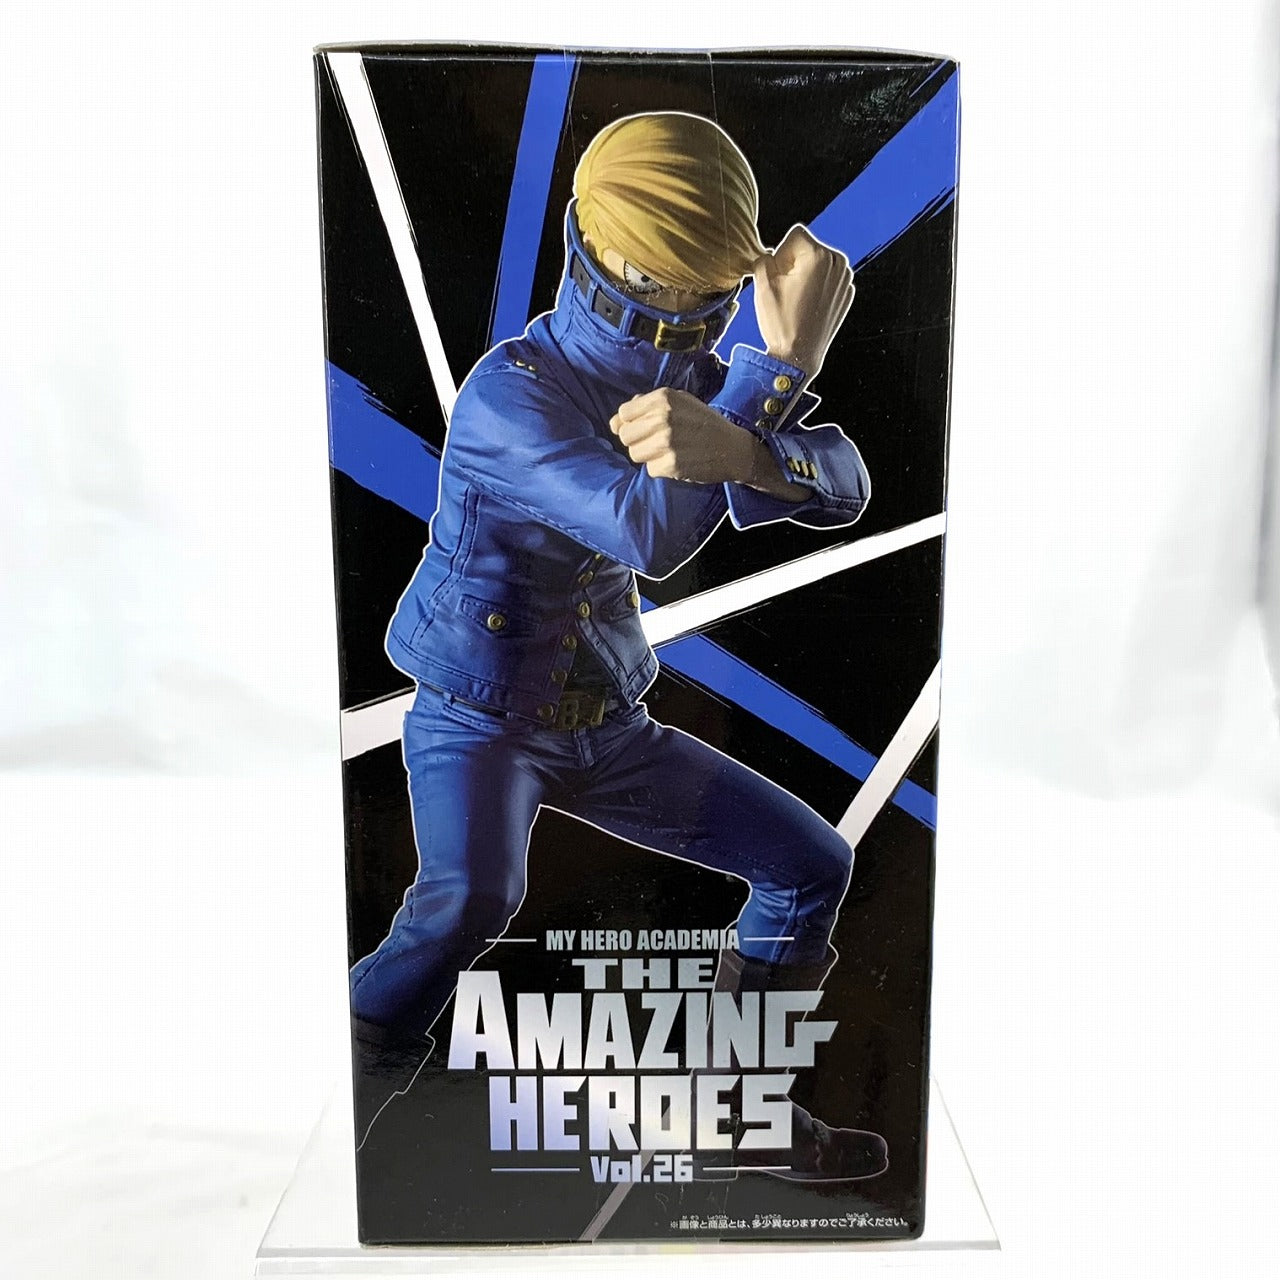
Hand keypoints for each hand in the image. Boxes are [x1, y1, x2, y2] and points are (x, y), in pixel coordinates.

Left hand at [609, 388, 756, 484]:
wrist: (733, 448)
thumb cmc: (704, 423)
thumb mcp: (680, 402)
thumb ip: (647, 405)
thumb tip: (617, 419)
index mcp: (662, 399)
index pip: (623, 413)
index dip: (630, 423)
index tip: (643, 427)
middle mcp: (662, 418)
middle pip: (625, 436)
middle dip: (637, 440)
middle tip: (657, 441)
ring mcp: (666, 443)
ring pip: (634, 454)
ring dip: (647, 456)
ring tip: (668, 450)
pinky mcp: (670, 465)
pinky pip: (650, 470)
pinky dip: (661, 469)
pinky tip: (677, 461)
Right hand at [752, 224, 854, 378]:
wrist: (799, 356)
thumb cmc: (781, 323)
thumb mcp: (762, 284)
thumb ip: (764, 257)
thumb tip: (772, 254)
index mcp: (819, 255)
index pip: (795, 234)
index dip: (780, 253)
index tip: (778, 275)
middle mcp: (838, 262)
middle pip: (808, 247)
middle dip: (794, 262)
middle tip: (786, 289)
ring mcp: (846, 279)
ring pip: (818, 262)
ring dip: (805, 273)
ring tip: (796, 298)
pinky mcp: (847, 293)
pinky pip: (827, 278)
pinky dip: (817, 286)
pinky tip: (807, 305)